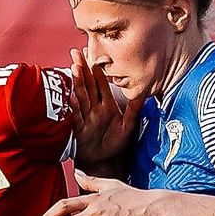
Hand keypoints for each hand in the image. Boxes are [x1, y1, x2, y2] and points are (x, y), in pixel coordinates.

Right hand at [65, 49, 140, 170]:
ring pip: (81, 97)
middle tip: (75, 53)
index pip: (100, 83)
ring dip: (77, 83)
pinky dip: (74, 108)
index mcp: (106, 105)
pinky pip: (77, 117)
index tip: (91, 53)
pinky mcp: (80, 130)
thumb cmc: (114, 143)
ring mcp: (86, 118)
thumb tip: (143, 93)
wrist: (103, 162)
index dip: (96, 69)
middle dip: (81, 69)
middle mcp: (94, 108)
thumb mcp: (128, 126)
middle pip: (87, 85)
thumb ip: (134, 109)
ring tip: (74, 69)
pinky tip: (71, 97)